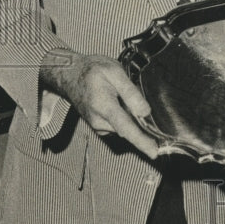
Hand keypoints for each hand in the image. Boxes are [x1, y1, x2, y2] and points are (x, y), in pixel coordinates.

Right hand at [41, 50, 159, 159]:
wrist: (70, 74)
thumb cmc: (92, 71)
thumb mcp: (114, 72)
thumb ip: (130, 92)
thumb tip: (145, 111)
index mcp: (104, 107)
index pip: (126, 129)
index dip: (142, 142)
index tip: (154, 153)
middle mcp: (99, 121)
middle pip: (129, 129)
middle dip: (140, 123)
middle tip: (137, 99)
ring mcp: (97, 125)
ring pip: (124, 127)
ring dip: (131, 118)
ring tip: (122, 95)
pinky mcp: (99, 126)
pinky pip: (118, 125)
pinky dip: (125, 118)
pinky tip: (119, 101)